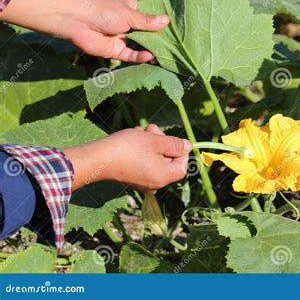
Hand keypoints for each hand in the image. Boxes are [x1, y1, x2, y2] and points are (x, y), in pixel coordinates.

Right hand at [64, 124, 191, 191]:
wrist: (97, 158)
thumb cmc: (128, 148)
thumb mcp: (155, 141)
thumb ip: (174, 144)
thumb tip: (188, 146)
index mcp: (163, 177)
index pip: (182, 165)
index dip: (180, 150)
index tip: (170, 136)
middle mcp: (154, 183)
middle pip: (168, 161)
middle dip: (162, 141)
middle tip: (152, 128)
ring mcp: (142, 181)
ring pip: (154, 158)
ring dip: (150, 142)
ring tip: (140, 130)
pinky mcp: (131, 177)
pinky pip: (143, 162)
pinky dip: (141, 149)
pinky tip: (133, 137)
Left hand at [70, 0, 168, 62]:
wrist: (79, 22)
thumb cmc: (104, 11)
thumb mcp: (129, 14)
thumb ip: (147, 21)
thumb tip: (166, 20)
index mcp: (129, 9)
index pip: (148, 17)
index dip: (158, 23)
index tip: (173, 29)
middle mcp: (127, 24)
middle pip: (146, 33)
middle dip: (157, 39)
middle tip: (174, 45)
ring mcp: (122, 38)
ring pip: (140, 46)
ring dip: (151, 50)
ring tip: (166, 55)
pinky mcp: (116, 51)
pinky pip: (131, 55)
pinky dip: (140, 57)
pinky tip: (150, 57)